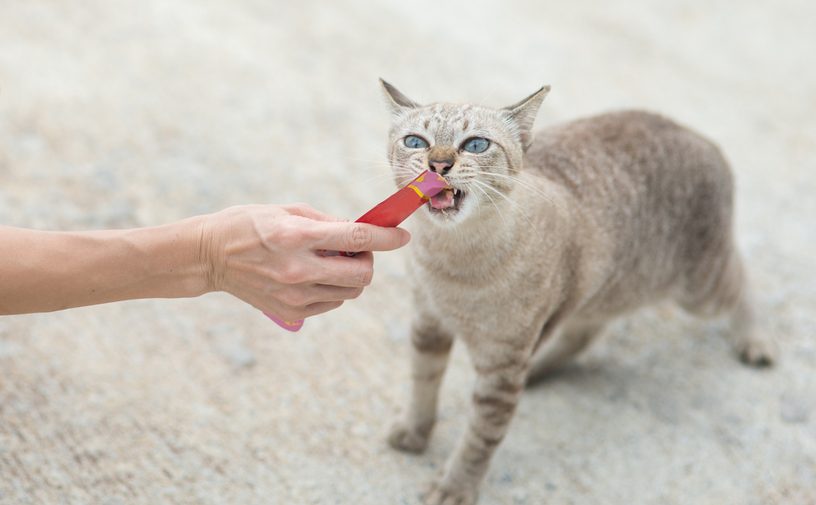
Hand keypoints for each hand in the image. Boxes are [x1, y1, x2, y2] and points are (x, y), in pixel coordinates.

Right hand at [200, 204, 409, 320]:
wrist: (209, 257)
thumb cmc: (248, 225)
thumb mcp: (286, 210)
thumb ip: (326, 221)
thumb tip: (359, 231)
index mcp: (296, 236)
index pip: (355, 238)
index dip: (386, 238)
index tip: (402, 237)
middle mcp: (298, 269)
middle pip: (361, 275)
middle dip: (368, 260)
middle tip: (356, 248)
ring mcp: (294, 295)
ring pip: (350, 292)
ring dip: (352, 275)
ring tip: (333, 260)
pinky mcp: (290, 311)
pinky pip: (333, 302)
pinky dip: (335, 288)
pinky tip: (319, 275)